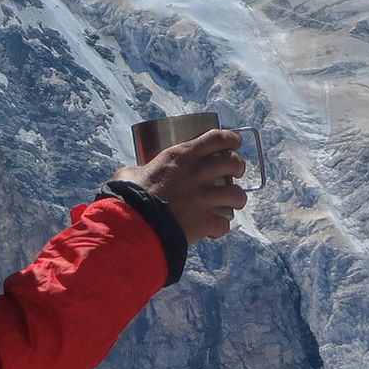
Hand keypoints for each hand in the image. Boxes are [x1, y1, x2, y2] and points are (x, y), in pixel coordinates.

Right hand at [116, 128, 247, 241]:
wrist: (135, 225)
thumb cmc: (129, 196)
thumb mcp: (130, 174)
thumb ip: (138, 170)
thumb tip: (134, 173)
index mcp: (182, 155)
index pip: (217, 138)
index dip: (231, 138)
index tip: (235, 143)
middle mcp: (199, 172)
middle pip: (234, 163)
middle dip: (239, 167)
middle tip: (235, 173)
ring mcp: (205, 197)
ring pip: (238, 195)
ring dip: (237, 199)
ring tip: (232, 204)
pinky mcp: (206, 221)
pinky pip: (224, 224)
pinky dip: (220, 228)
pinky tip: (213, 230)